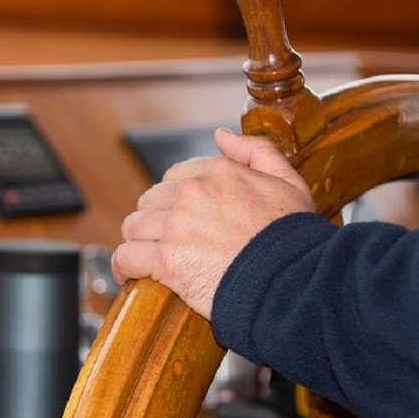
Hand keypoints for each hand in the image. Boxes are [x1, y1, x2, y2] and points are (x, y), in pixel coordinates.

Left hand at [111, 129, 314, 318]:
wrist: (293, 281)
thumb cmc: (294, 238)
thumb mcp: (288, 182)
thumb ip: (256, 151)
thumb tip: (221, 135)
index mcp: (217, 172)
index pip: (176, 177)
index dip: (176, 200)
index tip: (181, 218)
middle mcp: (191, 193)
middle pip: (150, 201)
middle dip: (155, 220)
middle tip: (166, 242)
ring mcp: (175, 226)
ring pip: (134, 227)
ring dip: (139, 242)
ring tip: (148, 260)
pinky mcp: (165, 259)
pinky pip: (126, 257)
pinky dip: (124, 267)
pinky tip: (130, 276)